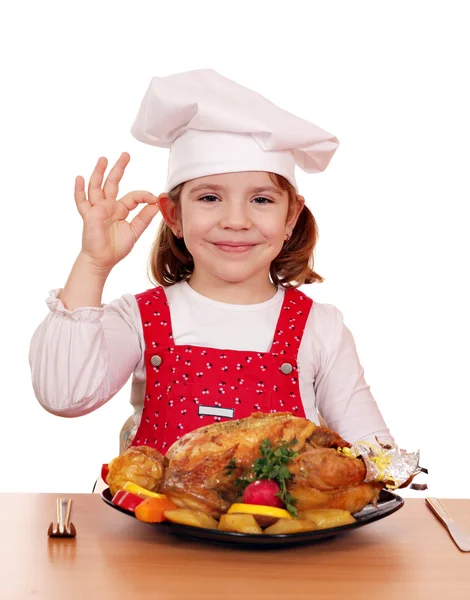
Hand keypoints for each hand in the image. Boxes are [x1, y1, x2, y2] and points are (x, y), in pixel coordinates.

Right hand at [74, 152, 159, 271]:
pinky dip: (79, 190)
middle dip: (119, 168)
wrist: (102, 260)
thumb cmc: (116, 248)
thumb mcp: (135, 231)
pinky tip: (80, 178)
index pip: (134, 196)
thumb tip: (157, 205)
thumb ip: (144, 218)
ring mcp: (97, 209)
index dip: (144, 195)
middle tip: (126, 155)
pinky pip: (82, 201)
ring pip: (97, 186)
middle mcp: (108, 206)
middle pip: (113, 183)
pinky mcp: (88, 215)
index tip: (154, 198)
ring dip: (99, 172)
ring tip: (103, 159)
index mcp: (120, 209)